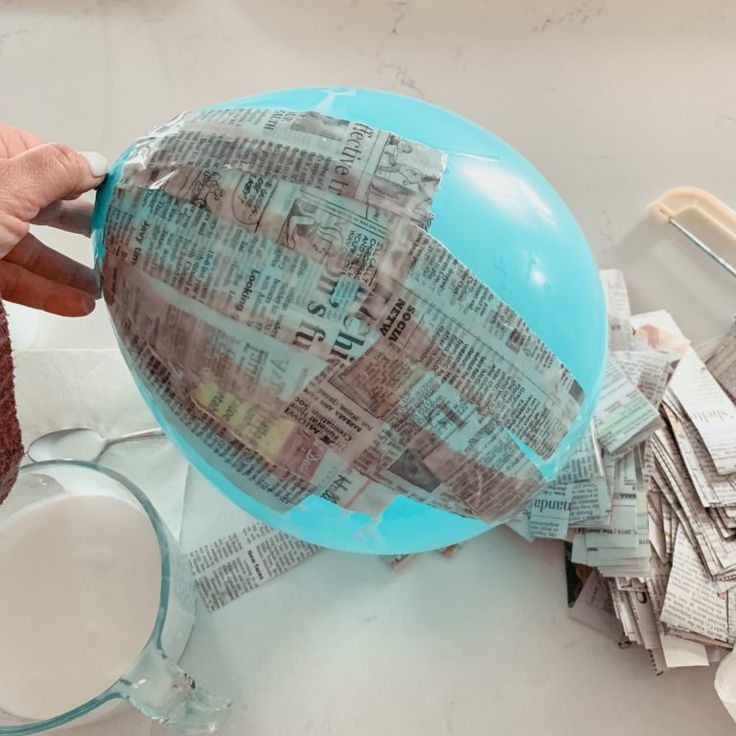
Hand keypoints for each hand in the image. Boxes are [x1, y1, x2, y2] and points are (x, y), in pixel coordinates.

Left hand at [0, 126, 107, 315]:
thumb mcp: (7, 189)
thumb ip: (56, 172)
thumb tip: (95, 162)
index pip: (49, 159)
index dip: (87, 178)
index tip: (121, 199)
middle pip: (43, 205)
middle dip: (82, 226)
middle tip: (121, 238)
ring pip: (30, 247)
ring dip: (69, 270)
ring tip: (104, 285)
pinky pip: (16, 278)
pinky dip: (47, 292)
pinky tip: (76, 304)